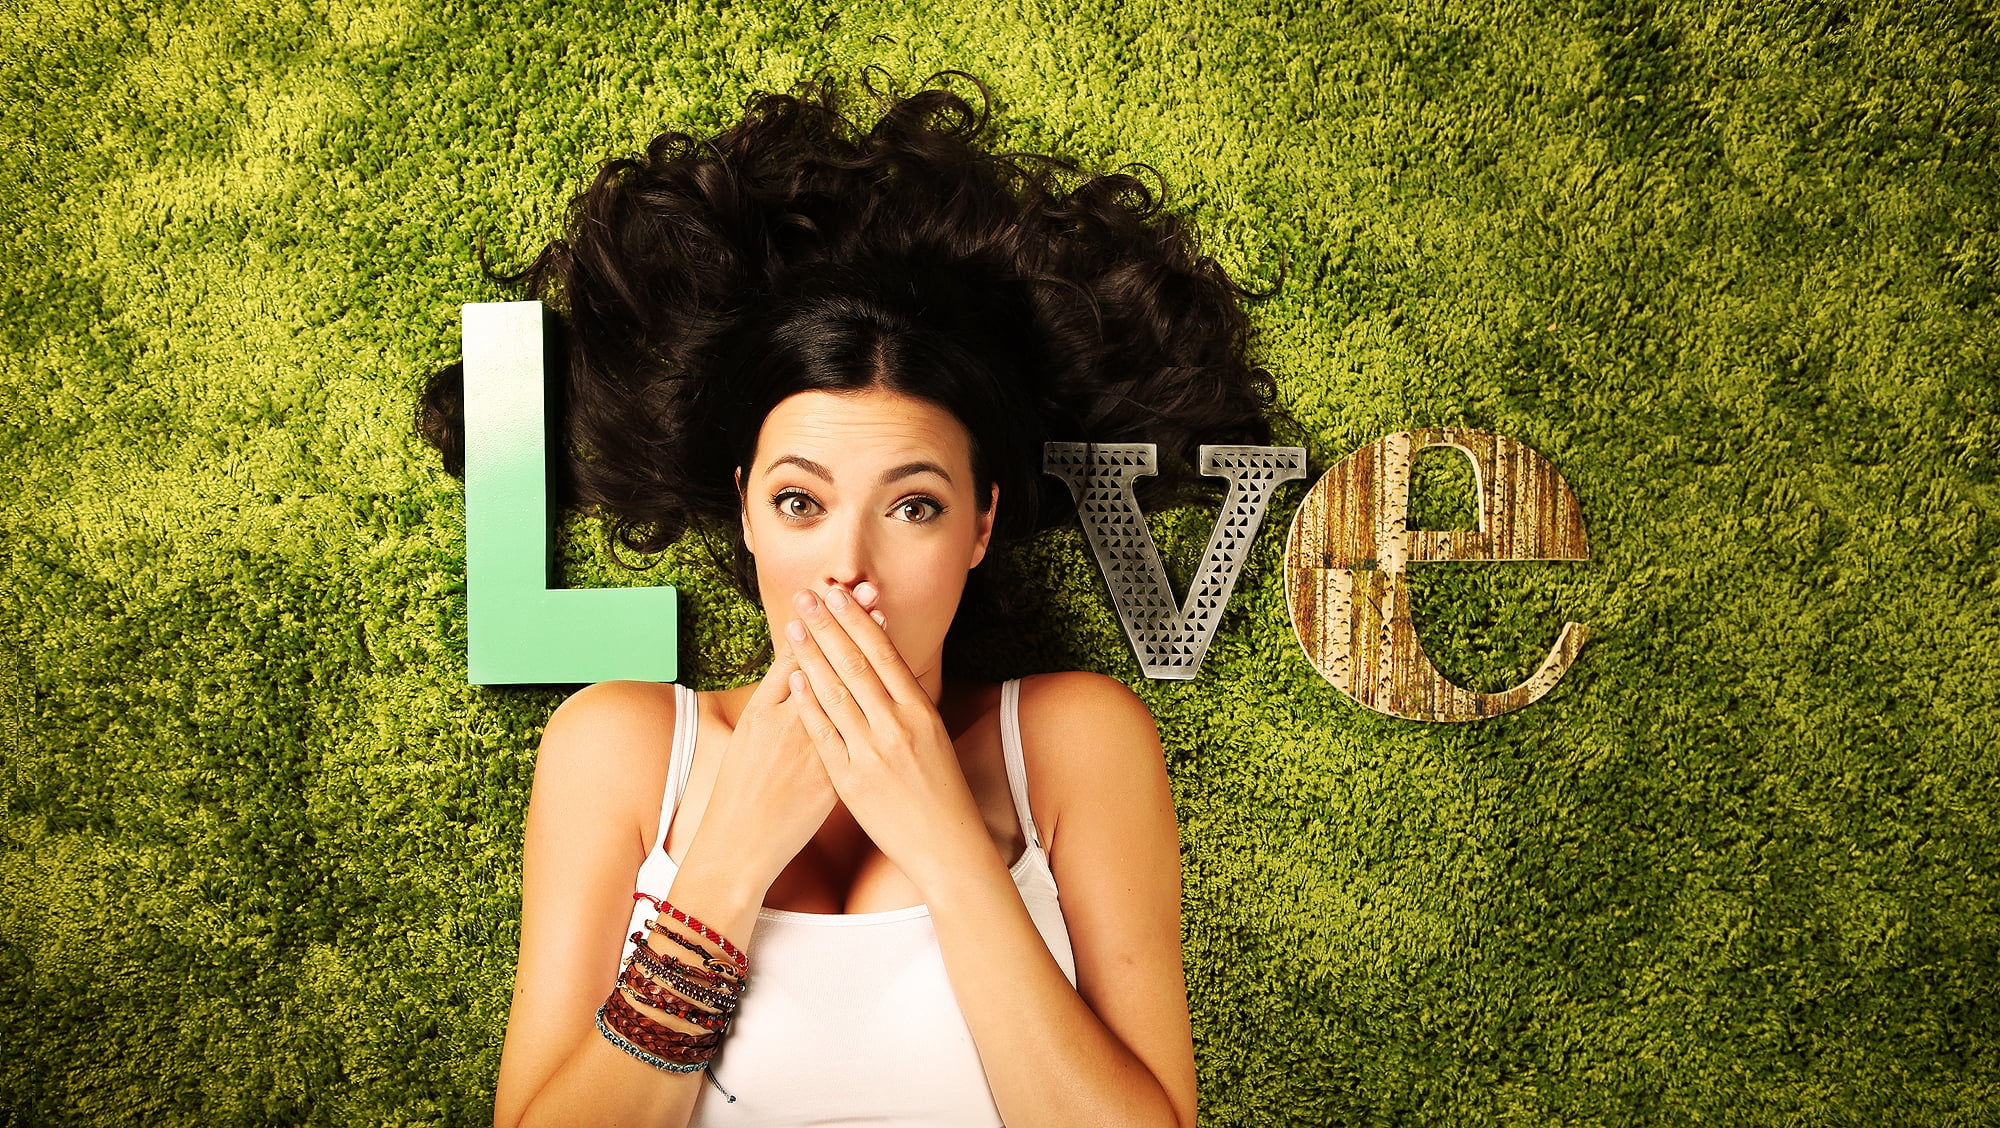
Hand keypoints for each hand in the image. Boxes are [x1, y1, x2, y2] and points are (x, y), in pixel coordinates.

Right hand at [694, 588, 884, 893]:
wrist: (744, 843)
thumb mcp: (750, 733)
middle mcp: (797, 723)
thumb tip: (795, 660)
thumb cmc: (741, 787)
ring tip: (881, 616)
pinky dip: (877, 701)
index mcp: (770, 712)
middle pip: (831, 663)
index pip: (798, 653)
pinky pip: (863, 731)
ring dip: (868, 651)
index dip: (821, 620)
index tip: (835, 590)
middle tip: (869, 589)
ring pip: (851, 690)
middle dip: (850, 623)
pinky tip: (892, 676)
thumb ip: (773, 695)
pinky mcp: (839, 772)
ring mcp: (821, 747)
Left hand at [782, 583, 993, 894]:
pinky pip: (823, 734)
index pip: (885, 654)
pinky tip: (793, 679)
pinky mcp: (851, 780)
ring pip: (835, 693)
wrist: (947, 846)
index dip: (859, 621)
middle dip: (828, 626)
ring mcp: (873, 753)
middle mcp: (898, 727)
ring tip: (792, 628)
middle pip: (856, 665)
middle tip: (807, 596)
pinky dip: (807, 703)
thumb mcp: (933, 737)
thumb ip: (908, 703)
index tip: (840, 594)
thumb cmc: (940, 791)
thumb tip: (888, 665)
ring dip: (810, 656)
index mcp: (921, 712)